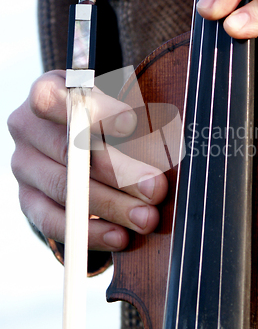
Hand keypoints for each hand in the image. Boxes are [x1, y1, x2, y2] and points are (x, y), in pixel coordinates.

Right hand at [8, 70, 167, 251]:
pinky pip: (54, 221)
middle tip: (155, 188)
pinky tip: (120, 236)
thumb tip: (162, 145)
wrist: (77, 140)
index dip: (92, 110)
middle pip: (67, 150)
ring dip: (111, 206)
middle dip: (117, 172)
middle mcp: (27, 127)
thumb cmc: (105, 117)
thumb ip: (131, 118)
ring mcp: (24, 166)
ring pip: (64, 190)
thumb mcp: (116, 104)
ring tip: (146, 218)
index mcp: (48, 91)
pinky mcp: (27, 199)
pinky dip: (91, 231)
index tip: (131, 122)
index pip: (55, 98)